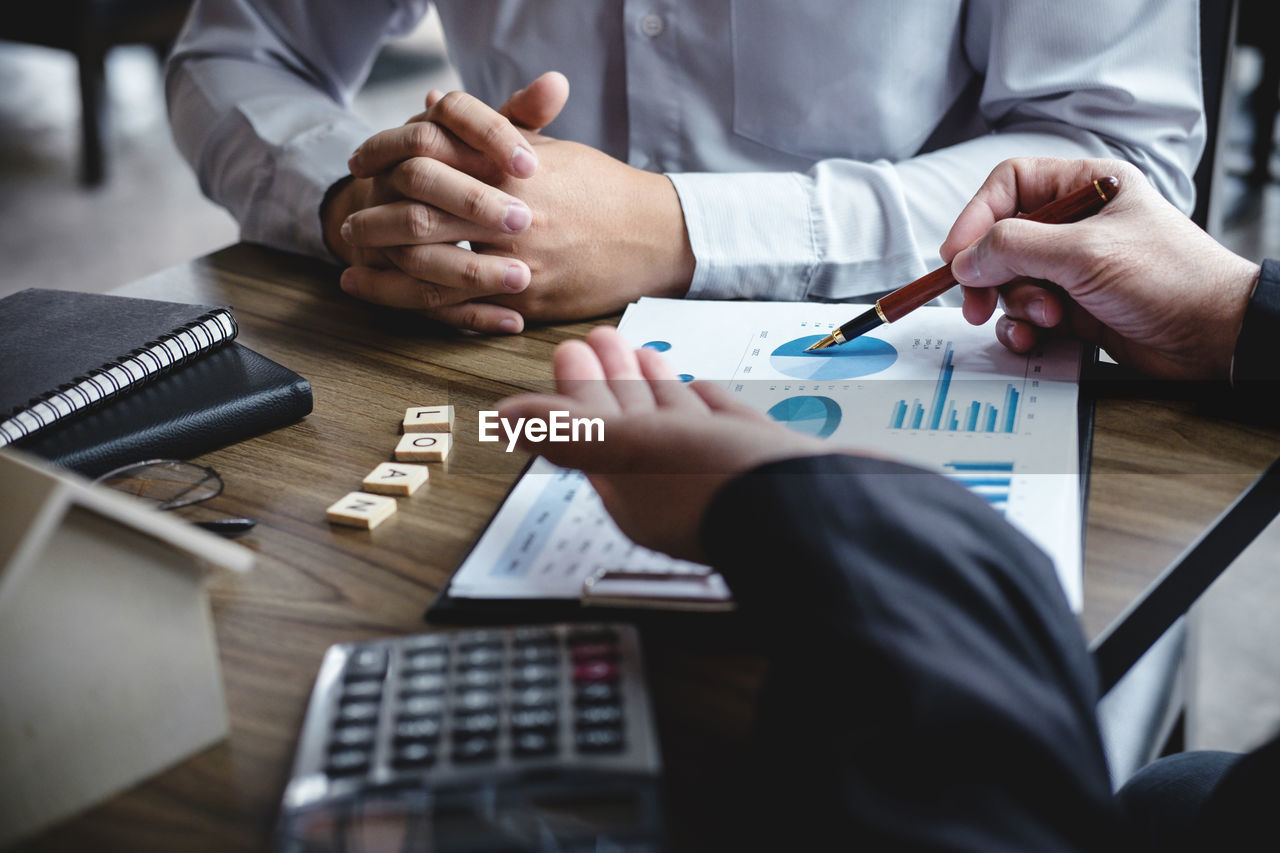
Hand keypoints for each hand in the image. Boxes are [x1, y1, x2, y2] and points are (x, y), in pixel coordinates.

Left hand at [337, 77, 695, 331]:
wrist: (655, 236)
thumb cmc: (602, 190)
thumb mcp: (548, 148)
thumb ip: (488, 130)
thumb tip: (432, 105)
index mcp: (512, 167)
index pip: (434, 152)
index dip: (389, 155)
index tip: (364, 160)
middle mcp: (511, 212)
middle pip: (422, 211)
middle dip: (378, 216)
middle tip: (350, 220)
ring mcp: (520, 259)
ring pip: (436, 264)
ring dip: (388, 264)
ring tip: (357, 261)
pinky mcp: (530, 298)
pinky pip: (463, 307)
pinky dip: (420, 303)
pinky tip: (392, 298)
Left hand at [497, 327, 827, 560]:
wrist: (823, 511)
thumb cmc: (724, 486)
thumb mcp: (630, 449)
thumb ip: (568, 432)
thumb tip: (501, 420)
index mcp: (632, 489)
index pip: (592, 431)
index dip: (577, 391)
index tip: (568, 352)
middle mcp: (670, 485)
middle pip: (628, 422)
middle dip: (610, 380)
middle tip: (593, 340)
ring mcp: (717, 472)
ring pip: (672, 419)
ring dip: (651, 384)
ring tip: (637, 348)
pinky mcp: (758, 460)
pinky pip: (719, 424)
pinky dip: (701, 399)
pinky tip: (696, 382)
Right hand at [939, 157, 1259, 379]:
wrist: (1215, 338)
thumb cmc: (1171, 279)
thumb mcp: (1085, 252)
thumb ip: (1015, 249)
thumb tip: (963, 260)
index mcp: (1087, 187)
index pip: (1010, 186)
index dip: (976, 217)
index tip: (956, 256)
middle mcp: (1076, 224)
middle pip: (1000, 240)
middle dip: (990, 274)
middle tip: (976, 301)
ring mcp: (1073, 269)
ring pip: (1009, 283)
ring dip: (1017, 306)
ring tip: (1049, 318)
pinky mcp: (1073, 309)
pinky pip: (1025, 316)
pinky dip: (1023, 330)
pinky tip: (1039, 338)